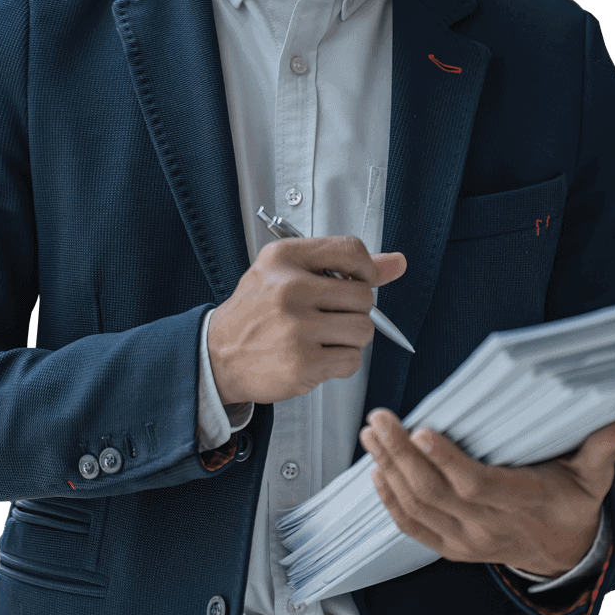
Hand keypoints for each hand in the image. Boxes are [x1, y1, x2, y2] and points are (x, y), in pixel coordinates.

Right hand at [207, 238, 406, 405]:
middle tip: (331, 316)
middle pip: (364, 296)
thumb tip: (397, 263)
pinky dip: (341, 362)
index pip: (351, 250)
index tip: (360, 280)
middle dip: (355, 310)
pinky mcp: (302, 363)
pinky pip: (352, 360)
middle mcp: (290, 289)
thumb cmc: (256, 312)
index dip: (366, 269)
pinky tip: (316, 356)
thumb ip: (344, 266)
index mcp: (285, 258)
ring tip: (323, 337)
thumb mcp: (288, 272)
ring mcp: (296, 328)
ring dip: (350, 338)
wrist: (217, 355)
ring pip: (363, 330)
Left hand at [359, 410, 614, 575]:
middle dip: (401, 453)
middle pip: (434, 492)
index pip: (475, 484)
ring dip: (389, 469)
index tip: (422, 430)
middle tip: (379, 419)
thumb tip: (614, 425)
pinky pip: (414, 527)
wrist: (563, 553)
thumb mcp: (593, 478)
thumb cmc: (572, 504)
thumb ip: (598, 452)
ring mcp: (466, 541)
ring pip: (418, 506)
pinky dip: (390, 501)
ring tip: (371, 435)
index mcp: (519, 504)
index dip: (445, 460)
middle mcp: (487, 527)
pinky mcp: (452, 548)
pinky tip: (376, 472)